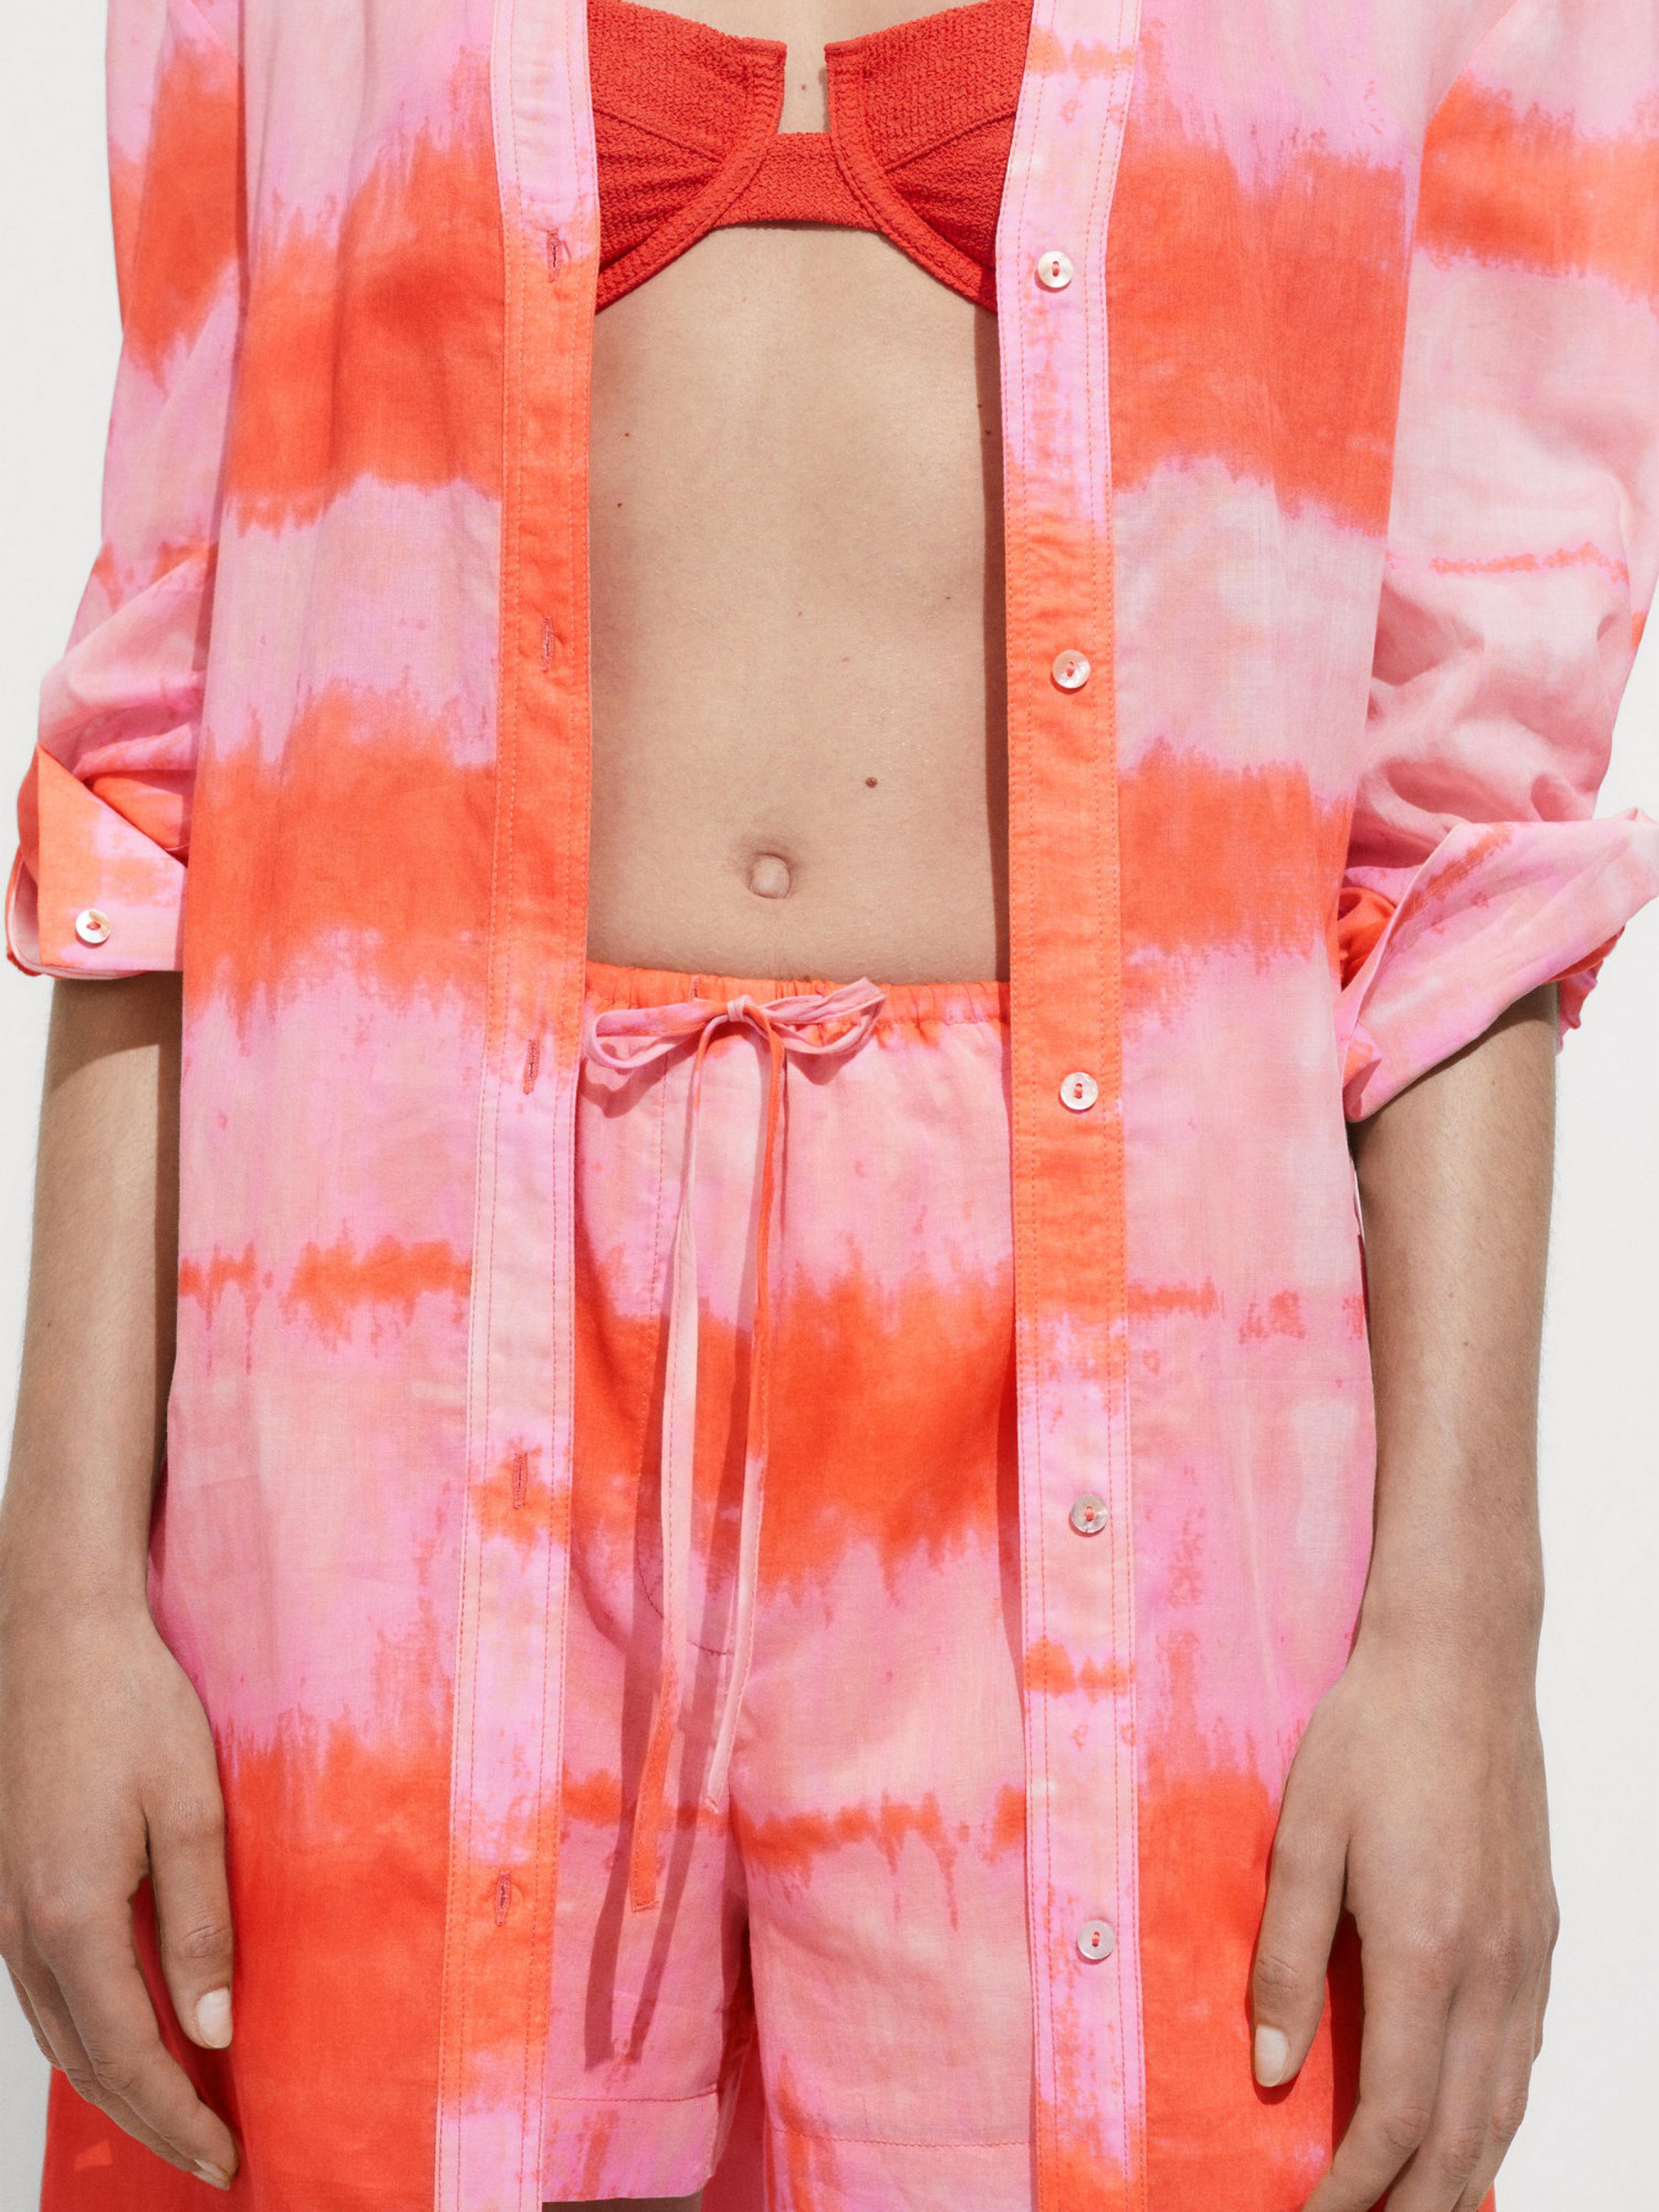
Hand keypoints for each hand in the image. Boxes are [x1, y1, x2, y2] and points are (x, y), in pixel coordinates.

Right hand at [0, 1599, 239, 2188]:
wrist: (57, 1636)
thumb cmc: (132, 1707)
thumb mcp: (191, 1810)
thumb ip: (200, 1925)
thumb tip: (213, 2030)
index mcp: (72, 1918)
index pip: (129, 2055)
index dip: (178, 2116)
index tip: (225, 2157)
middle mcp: (23, 1930)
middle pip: (84, 2062)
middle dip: (148, 2119)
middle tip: (209, 2155)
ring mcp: (5, 1911)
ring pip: (57, 2035)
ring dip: (114, 2084)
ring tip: (177, 2112)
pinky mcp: (9, 1887)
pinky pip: (43, 1994)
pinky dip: (85, 2036)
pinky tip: (124, 2038)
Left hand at [1251, 1623, 1556, 2211]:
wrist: (1460, 1664)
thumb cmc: (1372, 1738)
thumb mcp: (1302, 1837)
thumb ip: (1285, 1957)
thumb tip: (1270, 2069)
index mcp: (1423, 1949)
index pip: (1397, 2113)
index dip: (1357, 2185)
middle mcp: (1490, 1967)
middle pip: (1461, 2132)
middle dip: (1412, 2203)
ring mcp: (1526, 1952)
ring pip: (1505, 2102)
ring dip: (1461, 2171)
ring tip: (1415, 2208)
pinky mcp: (1539, 1931)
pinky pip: (1525, 2053)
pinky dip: (1498, 2112)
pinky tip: (1469, 2128)